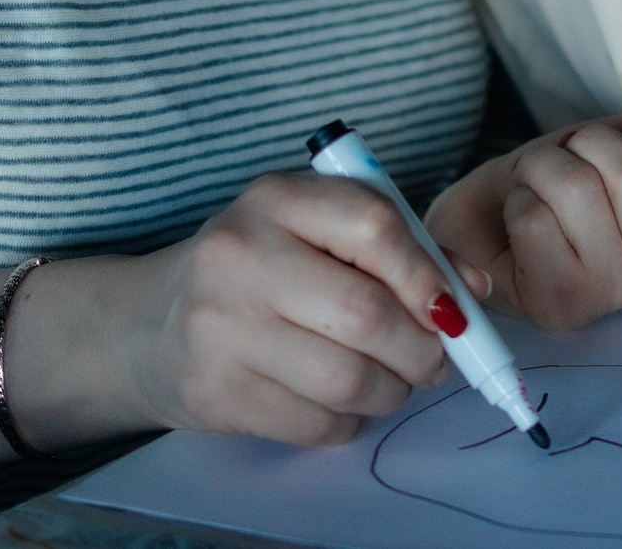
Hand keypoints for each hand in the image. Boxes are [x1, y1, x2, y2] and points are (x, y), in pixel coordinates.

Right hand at [114, 172, 481, 446]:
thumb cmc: (258, 271)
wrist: (146, 325)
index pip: (373, 224)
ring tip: (392, 382)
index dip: (428, 273)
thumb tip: (475, 290)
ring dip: (392, 391)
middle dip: (422, 350)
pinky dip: (349, 421)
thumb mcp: (315, 233)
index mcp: (277, 199)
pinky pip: (316, 422)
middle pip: (367, 314)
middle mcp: (241, 254)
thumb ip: (396, 249)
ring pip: (348, 378)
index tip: (453, 308)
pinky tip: (341, 403)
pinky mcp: (216, 392)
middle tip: (436, 360)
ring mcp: (222, 327)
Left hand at [425, 116, 621, 330]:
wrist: (482, 223)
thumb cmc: (555, 183)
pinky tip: (521, 218)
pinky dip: (518, 199)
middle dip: (589, 142)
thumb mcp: (616, 149)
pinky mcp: (558, 304)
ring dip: (544, 165)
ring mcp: (609, 293)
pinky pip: (535, 217)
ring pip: (577, 188)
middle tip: (572, 156)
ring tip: (540, 183)